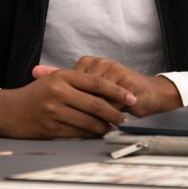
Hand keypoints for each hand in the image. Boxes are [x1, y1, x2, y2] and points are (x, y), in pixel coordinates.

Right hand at [0, 68, 136, 138]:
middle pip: (96, 104)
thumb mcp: (52, 80)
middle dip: (115, 112)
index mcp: (62, 76)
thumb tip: (104, 91)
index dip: (117, 91)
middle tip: (125, 117)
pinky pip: (77, 133)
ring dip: (104, 126)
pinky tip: (97, 134)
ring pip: (88, 121)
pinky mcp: (51, 127)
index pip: (97, 83)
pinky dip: (90, 135)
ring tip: (113, 128)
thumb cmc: (33, 95)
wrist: (8, 111)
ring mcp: (54, 111)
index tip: (131, 97)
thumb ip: (76, 82)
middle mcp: (59, 92)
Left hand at [37, 57, 182, 117]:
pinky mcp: (122, 78)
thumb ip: (68, 82)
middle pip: (80, 93)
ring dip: (94, 115)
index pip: (68, 85)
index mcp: (87, 63)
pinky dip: (107, 115)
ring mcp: (110, 68)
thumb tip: (36, 71)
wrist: (151, 94)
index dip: (64, 102)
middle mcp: (98, 63)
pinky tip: (108, 123)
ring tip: (95, 125)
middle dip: (77, 110)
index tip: (56, 114)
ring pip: (93, 99)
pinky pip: (108, 102)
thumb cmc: (119, 95)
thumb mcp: (92, 91)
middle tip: (72, 123)